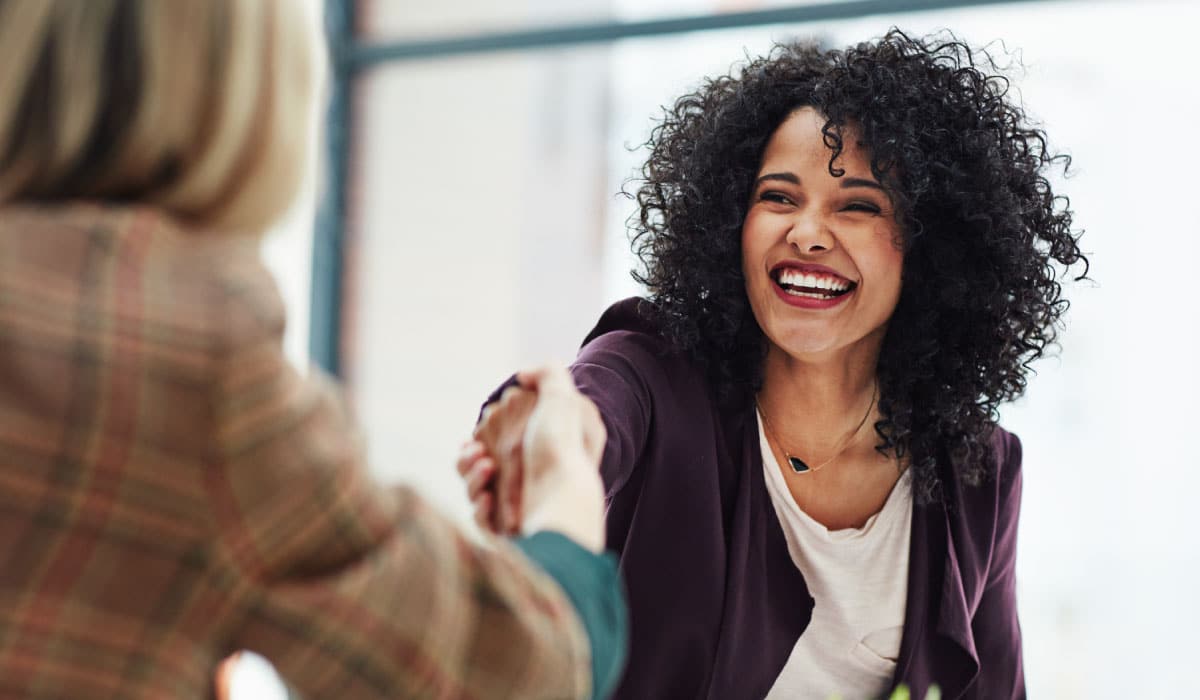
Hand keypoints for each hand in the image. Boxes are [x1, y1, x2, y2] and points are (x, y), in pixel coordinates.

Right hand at [461, 365, 606, 551]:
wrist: (564, 502)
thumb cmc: (562, 449)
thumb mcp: (562, 399)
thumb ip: (546, 374)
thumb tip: (523, 375)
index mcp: (539, 451)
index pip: (499, 440)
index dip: (483, 433)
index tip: (479, 430)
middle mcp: (529, 479)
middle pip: (479, 464)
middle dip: (469, 456)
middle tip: (478, 453)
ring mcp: (518, 506)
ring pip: (474, 489)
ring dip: (471, 477)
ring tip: (486, 468)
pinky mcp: (508, 530)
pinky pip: (481, 517)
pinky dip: (480, 506)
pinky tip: (488, 499)